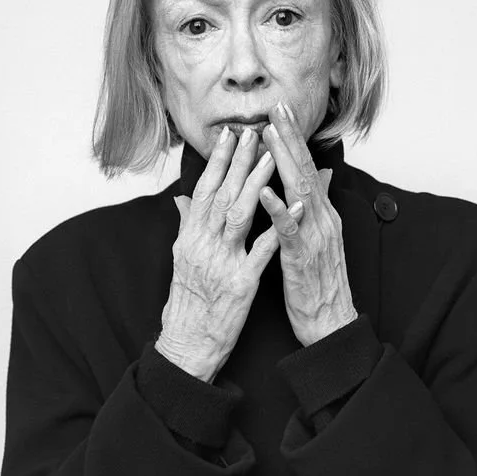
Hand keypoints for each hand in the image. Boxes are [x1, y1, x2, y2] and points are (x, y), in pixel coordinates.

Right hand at [156, 126, 280, 382]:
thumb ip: (185, 227)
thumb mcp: (181, 261)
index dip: (218, 161)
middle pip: (222, 194)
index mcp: (189, 237)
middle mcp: (201, 244)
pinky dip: (279, 226)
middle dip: (238, 161)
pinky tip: (295, 206)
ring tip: (272, 156)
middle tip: (254, 131)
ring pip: (239, 214)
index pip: (204, 190)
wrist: (187, 345)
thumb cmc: (187, 304)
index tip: (231, 134)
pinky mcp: (240, 283)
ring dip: (257, 183)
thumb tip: (182, 200)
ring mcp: (221, 262)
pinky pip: (263, 250)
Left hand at [259, 101, 358, 346]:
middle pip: (306, 170)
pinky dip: (277, 209)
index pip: (307, 169)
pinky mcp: (302, 258)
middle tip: (275, 108)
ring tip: (267, 136)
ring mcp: (315, 237)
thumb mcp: (319, 241)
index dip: (293, 140)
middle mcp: (323, 219)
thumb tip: (324, 176)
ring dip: (283, 162)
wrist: (330, 324)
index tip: (279, 113)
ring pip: (300, 192)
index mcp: (322, 215)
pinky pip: (289, 230)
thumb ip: (319, 207)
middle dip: (290, 138)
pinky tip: (263, 192)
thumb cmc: (318, 285)